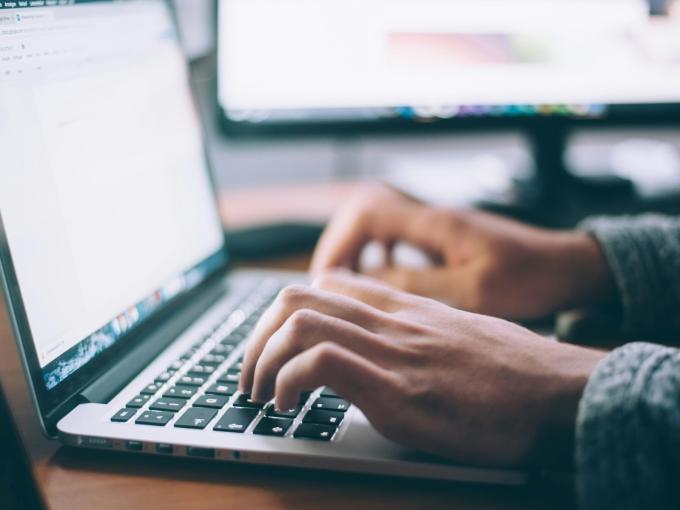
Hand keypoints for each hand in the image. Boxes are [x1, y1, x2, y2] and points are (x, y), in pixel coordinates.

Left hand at [240, 271, 605, 466]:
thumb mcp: (458, 336)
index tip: (275, 346)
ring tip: (260, 394)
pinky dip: (288, 382)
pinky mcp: (397, 390)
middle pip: (297, 296)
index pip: (327, 284)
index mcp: (403, 309)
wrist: (560, 393)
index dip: (286, 313)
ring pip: (298, 321)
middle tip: (250, 375)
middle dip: (257, 336)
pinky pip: (320, 363)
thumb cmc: (515, 373)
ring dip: (261, 359)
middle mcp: (391, 321)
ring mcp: (392, 351)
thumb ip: (416, 334)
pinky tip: (288, 407)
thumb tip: (386, 351)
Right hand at [311, 183, 614, 319]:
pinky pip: (396, 236)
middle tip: (329, 283)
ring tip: (347, 283)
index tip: (328, 279)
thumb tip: (368, 283)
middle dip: (339, 246)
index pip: (366, 213)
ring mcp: (437, 225)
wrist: (567, 266)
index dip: (338, 243)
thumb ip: (419, 284)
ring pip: (377, 223)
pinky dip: (378, 254)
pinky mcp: (443, 238)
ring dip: (356, 249)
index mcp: (436, 223)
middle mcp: (431, 217)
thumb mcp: (474, 291)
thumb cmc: (530, 277)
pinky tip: (381, 278)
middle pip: (363, 212)